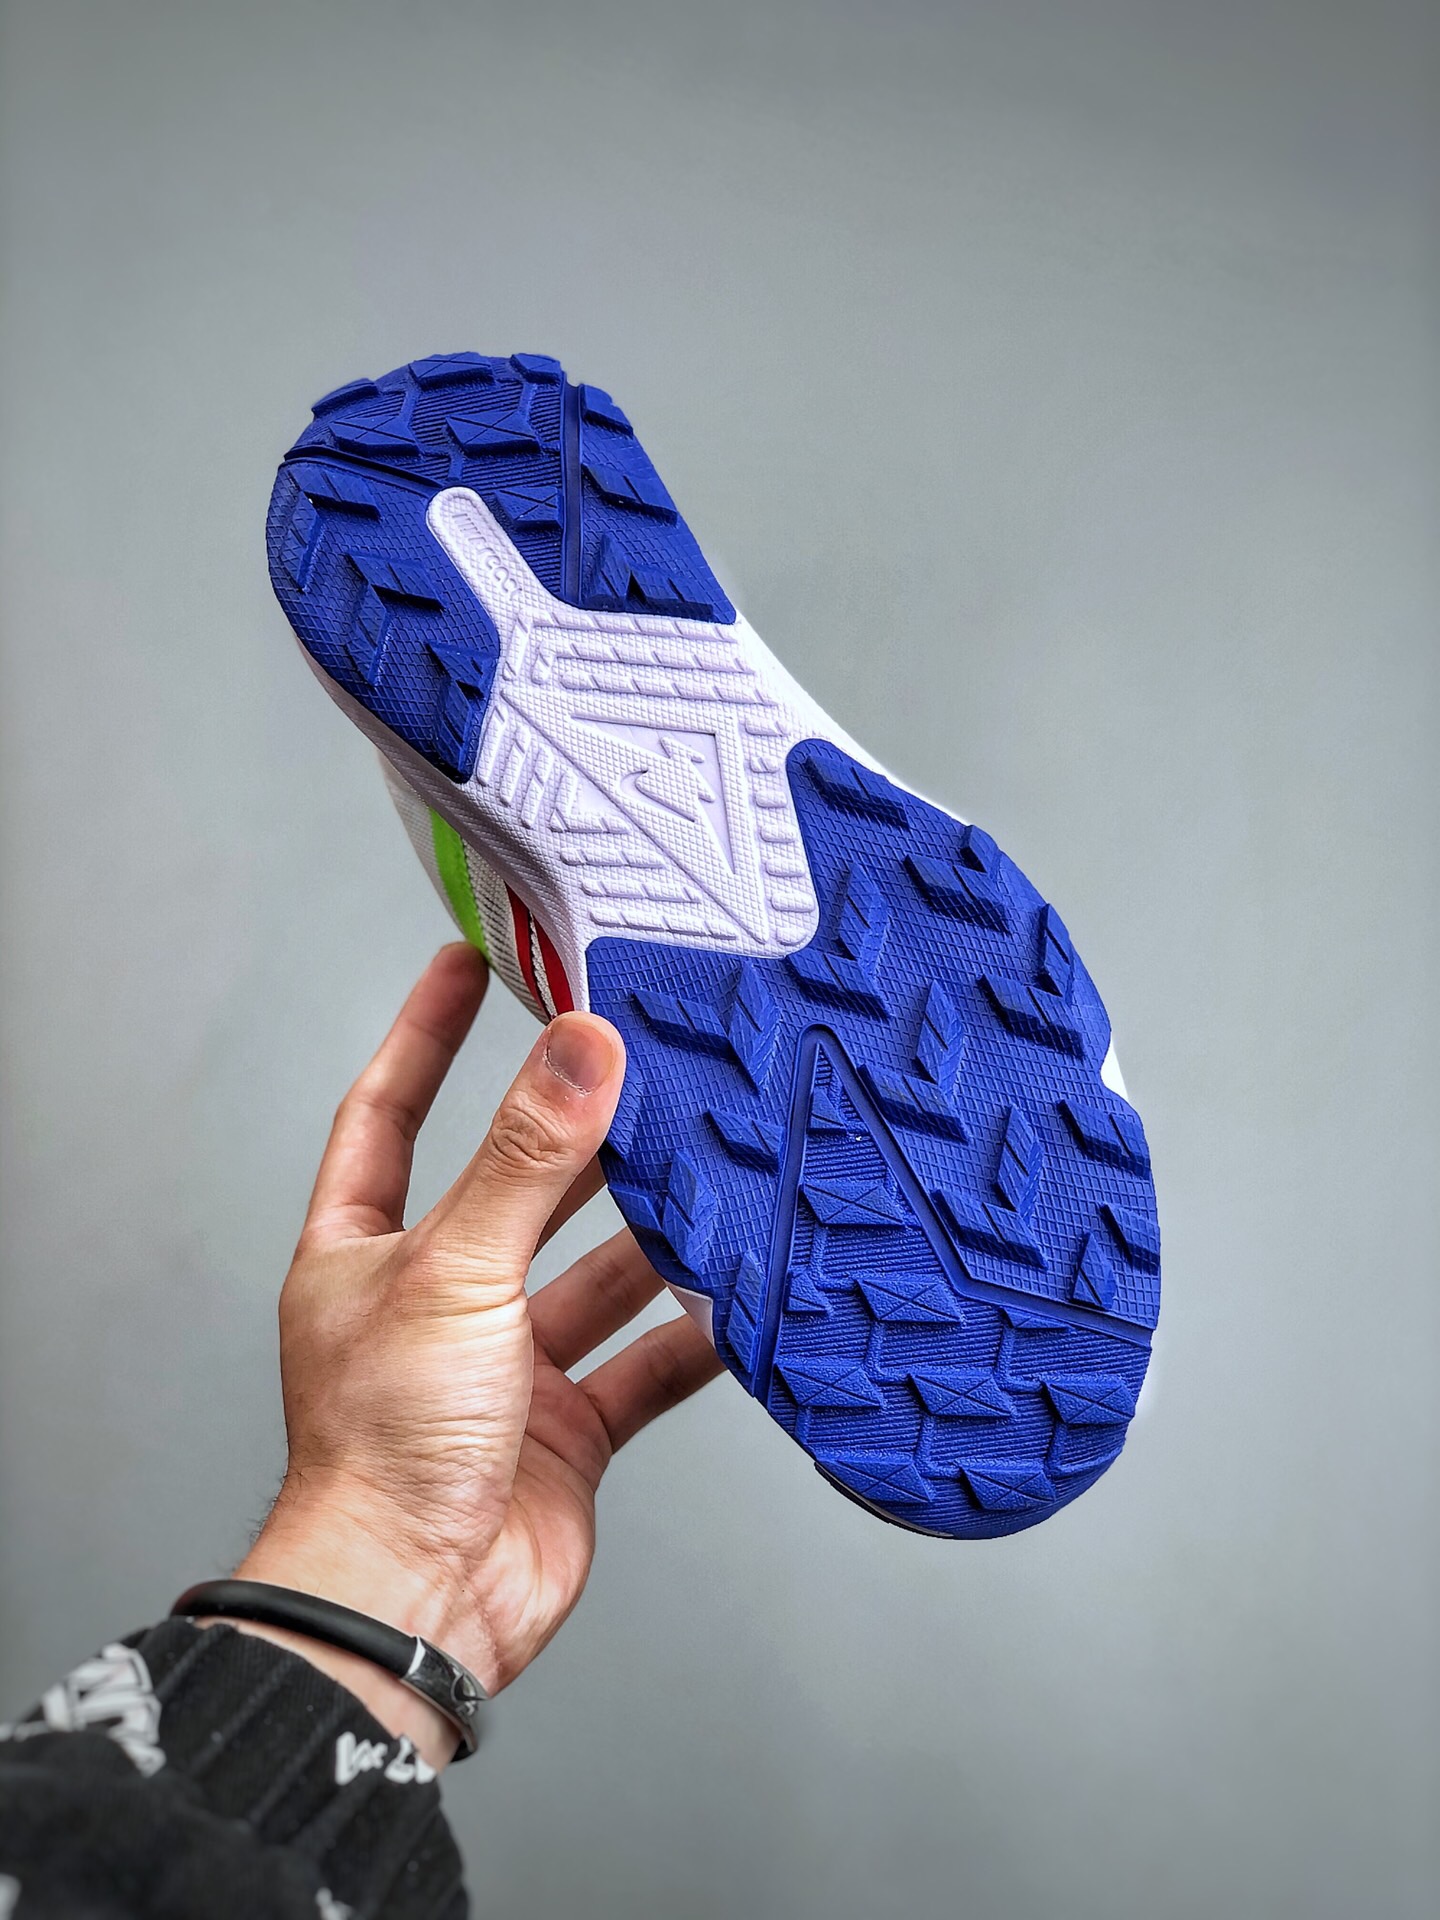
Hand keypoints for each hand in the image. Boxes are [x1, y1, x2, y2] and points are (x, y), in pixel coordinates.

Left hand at [230, 944, 722, 1765]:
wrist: (417, 1605)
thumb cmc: (383, 1450)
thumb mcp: (455, 1271)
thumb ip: (526, 1158)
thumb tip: (580, 1047)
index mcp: (366, 1253)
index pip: (390, 1111)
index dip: (428, 1033)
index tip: (471, 960)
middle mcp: (437, 1300)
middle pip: (516, 1188)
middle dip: (577, 1133)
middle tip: (642, 1060)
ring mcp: (506, 1366)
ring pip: (596, 1273)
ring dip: (652, 1233)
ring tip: (713, 1164)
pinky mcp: (569, 1427)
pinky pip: (645, 1361)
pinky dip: (694, 1331)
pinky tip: (741, 1293)